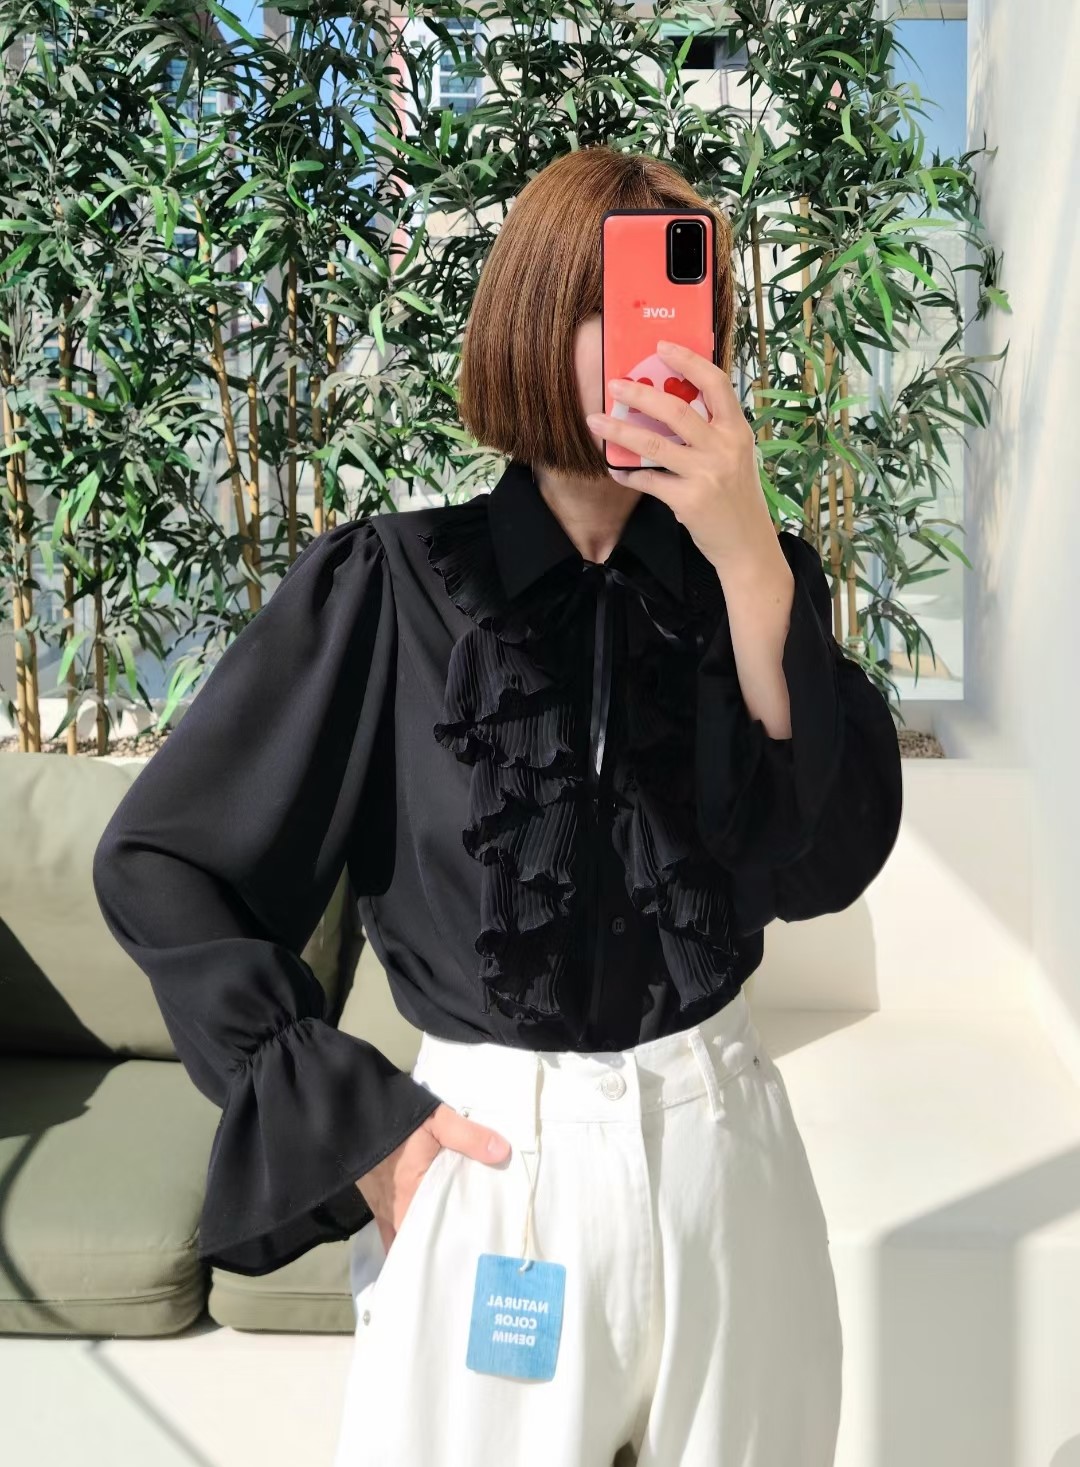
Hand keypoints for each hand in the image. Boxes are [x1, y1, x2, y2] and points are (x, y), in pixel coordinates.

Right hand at [355, 1102, 510, 1255]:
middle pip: (421, 1243)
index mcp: (413, 1197)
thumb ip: (469, 1137)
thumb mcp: (439, 1121)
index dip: (450, 1251)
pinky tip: (416, 1247)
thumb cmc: (398, 1120)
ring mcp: (382, 1208)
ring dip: (424, 1245)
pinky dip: (401, 1240)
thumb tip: (503, 1152)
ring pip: (406, 1238)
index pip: (433, 1238)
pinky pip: (389, 1230)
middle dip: (441, 1252)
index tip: (472, 1260)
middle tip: (467, 1260)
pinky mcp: (374, 1200)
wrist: (351, 1111)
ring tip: (448, 1254)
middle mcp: (395, 1210)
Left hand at [585, 339, 779, 585]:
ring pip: (654, 444)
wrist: (747, 546)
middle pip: (676, 410)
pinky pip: (648, 481)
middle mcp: (724, 449)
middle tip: (614, 385)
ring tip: (596, 421)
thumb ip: (710, 433)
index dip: (688, 360)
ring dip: (620, 431)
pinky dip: (628, 474)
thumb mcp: (735, 457)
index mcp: (737, 431)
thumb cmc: (736, 498)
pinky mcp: (688, 500)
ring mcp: (706, 474)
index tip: (662, 346)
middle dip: (640, 395)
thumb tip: (668, 405)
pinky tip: (616, 470)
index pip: (715, 384)